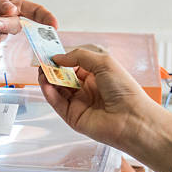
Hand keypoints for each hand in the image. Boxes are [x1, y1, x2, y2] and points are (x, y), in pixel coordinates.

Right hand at [38, 49, 153, 147]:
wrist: (131, 118)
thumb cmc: (124, 90)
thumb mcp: (103, 62)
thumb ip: (79, 56)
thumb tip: (59, 57)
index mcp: (97, 75)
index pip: (73, 65)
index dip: (62, 59)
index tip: (50, 53)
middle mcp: (87, 89)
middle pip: (63, 78)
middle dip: (52, 69)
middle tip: (42, 62)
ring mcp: (79, 103)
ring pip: (58, 90)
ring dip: (48, 80)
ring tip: (41, 71)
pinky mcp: (73, 117)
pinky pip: (57, 103)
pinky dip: (49, 94)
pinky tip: (45, 84)